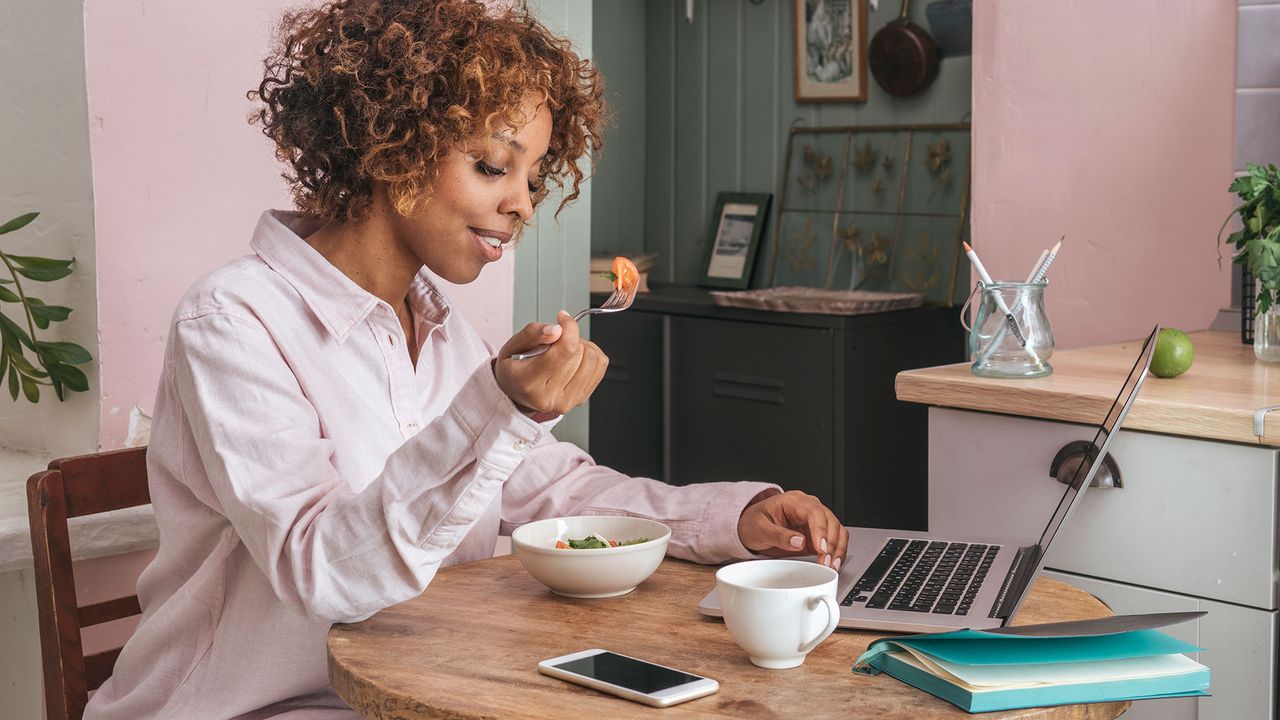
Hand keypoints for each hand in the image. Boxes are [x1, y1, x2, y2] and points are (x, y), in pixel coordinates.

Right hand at [493, 311, 608, 416]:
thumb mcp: (512, 347)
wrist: (517, 394)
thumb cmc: (514, 370)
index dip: (569, 327)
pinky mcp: (581, 399)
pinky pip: (600, 366)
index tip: (562, 320)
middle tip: (556, 340)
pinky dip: (592, 355)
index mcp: (529, 382)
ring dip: (582, 346)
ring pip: (593, 359)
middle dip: (571, 337)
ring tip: (564, 349)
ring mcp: (568, 400)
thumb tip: (557, 330)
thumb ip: (532, 334)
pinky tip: (576, 357)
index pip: (566, 349)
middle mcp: (550, 396)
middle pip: (579, 353)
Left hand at [737, 490, 847, 570]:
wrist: (749, 527)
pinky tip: (833, 563)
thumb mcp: (759, 529)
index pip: (814, 511)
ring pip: (837, 529)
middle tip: (825, 562)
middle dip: (831, 543)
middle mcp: (807, 508)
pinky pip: (834, 540)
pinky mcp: (816, 534)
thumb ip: (779, 535)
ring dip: (837, 548)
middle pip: (830, 520)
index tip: (821, 548)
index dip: (820, 530)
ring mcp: (814, 521)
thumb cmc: (752, 523)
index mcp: (793, 501)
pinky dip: (837, 552)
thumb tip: (799, 541)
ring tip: (831, 565)